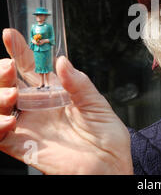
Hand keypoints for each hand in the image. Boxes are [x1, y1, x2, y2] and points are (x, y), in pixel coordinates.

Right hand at [0, 28, 132, 173]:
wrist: (110, 165)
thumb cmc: (107, 135)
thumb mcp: (97, 104)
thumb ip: (79, 84)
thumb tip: (62, 61)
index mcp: (55, 93)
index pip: (31, 68)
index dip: (20, 51)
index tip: (10, 34)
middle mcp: (39, 107)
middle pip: (9, 84)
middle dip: (3, 72)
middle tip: (9, 66)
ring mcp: (30, 126)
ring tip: (13, 94)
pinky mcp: (25, 147)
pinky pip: (0, 135)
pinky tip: (8, 120)